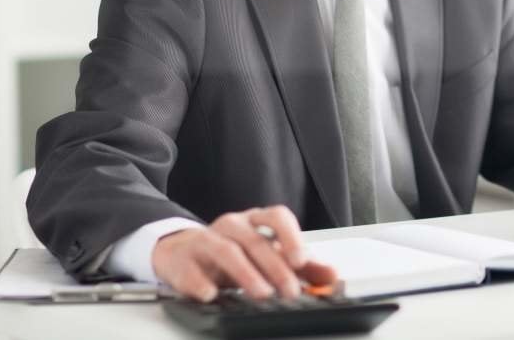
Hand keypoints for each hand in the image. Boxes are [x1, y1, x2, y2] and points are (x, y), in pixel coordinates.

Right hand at [151, 205, 336, 301]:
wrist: (182, 252)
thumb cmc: (232, 252)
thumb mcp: (268, 255)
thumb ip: (301, 266)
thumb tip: (331, 276)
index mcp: (255, 221)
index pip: (277, 217)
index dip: (291, 236)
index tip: (301, 260)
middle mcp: (232, 225)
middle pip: (255, 241)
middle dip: (275, 267)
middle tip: (290, 291)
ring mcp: (205, 239)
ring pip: (226, 251)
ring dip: (246, 274)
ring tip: (261, 294)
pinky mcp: (181, 259)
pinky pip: (190, 269)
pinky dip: (201, 282)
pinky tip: (211, 295)